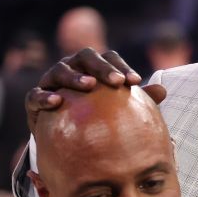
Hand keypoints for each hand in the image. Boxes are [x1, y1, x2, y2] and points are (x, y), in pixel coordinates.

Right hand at [24, 48, 165, 130]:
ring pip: (60, 70)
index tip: (136, 81)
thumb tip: (163, 91)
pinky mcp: (34, 102)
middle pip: (84, 56)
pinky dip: (45, 96)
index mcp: (91, 67)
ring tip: (89, 85)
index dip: (120, 65)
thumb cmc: (95, 120)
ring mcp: (50, 82)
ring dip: (74, 76)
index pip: (107, 58)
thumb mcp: (116, 111)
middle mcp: (71, 69)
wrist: (63, 140)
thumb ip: (137, 100)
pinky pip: (36, 95)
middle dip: (101, 66)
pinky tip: (57, 101)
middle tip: (117, 82)